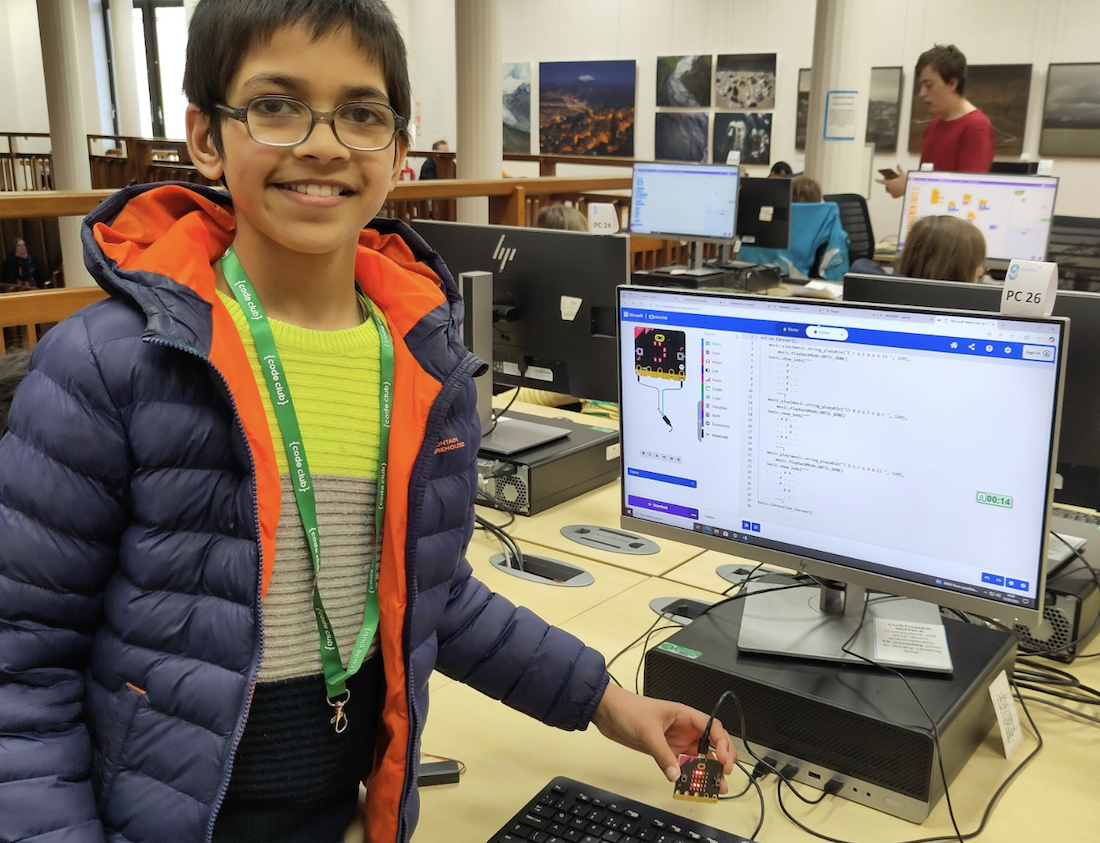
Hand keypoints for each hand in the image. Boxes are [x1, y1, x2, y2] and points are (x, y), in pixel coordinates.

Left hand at [591, 683, 735, 790]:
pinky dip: (686, 775)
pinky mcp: (664, 750)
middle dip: (719, 761)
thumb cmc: (628, 708)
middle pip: (709, 745)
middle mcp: (683, 728)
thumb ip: (663, 754)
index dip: (723, 744)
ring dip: (705, 771)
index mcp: (684, 715)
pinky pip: (680, 765)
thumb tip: (676, 774)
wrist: (607, 712)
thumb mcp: (648, 731)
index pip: (712, 728)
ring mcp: (674, 740)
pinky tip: (690, 785)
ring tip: (713, 788)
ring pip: (696, 757)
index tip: (724, 760)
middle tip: (723, 777)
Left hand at [875, 162, 905, 197]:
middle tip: (892, 183)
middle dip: (888, 185)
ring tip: (895, 187)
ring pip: (889, 191)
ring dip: (891, 189)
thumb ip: (899, 169)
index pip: (882, 181)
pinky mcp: (894, 196)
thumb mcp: (902, 174)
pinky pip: (893, 195)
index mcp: (889, 182)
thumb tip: (898, 165)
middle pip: (886, 187)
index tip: (876, 179)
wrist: (909, 188)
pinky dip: (894, 193)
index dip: (878, 180)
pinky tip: (897, 191)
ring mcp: (891, 192)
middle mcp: (889, 188)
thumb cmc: (905, 181)